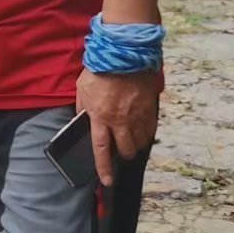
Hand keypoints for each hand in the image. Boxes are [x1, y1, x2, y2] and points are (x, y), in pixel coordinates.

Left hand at [75, 67, 159, 186]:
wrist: (123, 52)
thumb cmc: (99, 69)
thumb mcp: (82, 89)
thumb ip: (83, 107)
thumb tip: (83, 119)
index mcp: (100, 117)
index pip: (101, 149)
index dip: (104, 168)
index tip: (107, 181)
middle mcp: (120, 120)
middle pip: (126, 149)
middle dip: (124, 154)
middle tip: (122, 150)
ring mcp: (137, 114)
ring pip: (141, 141)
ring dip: (136, 143)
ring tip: (133, 139)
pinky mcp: (150, 106)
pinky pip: (151, 127)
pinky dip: (147, 131)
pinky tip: (144, 128)